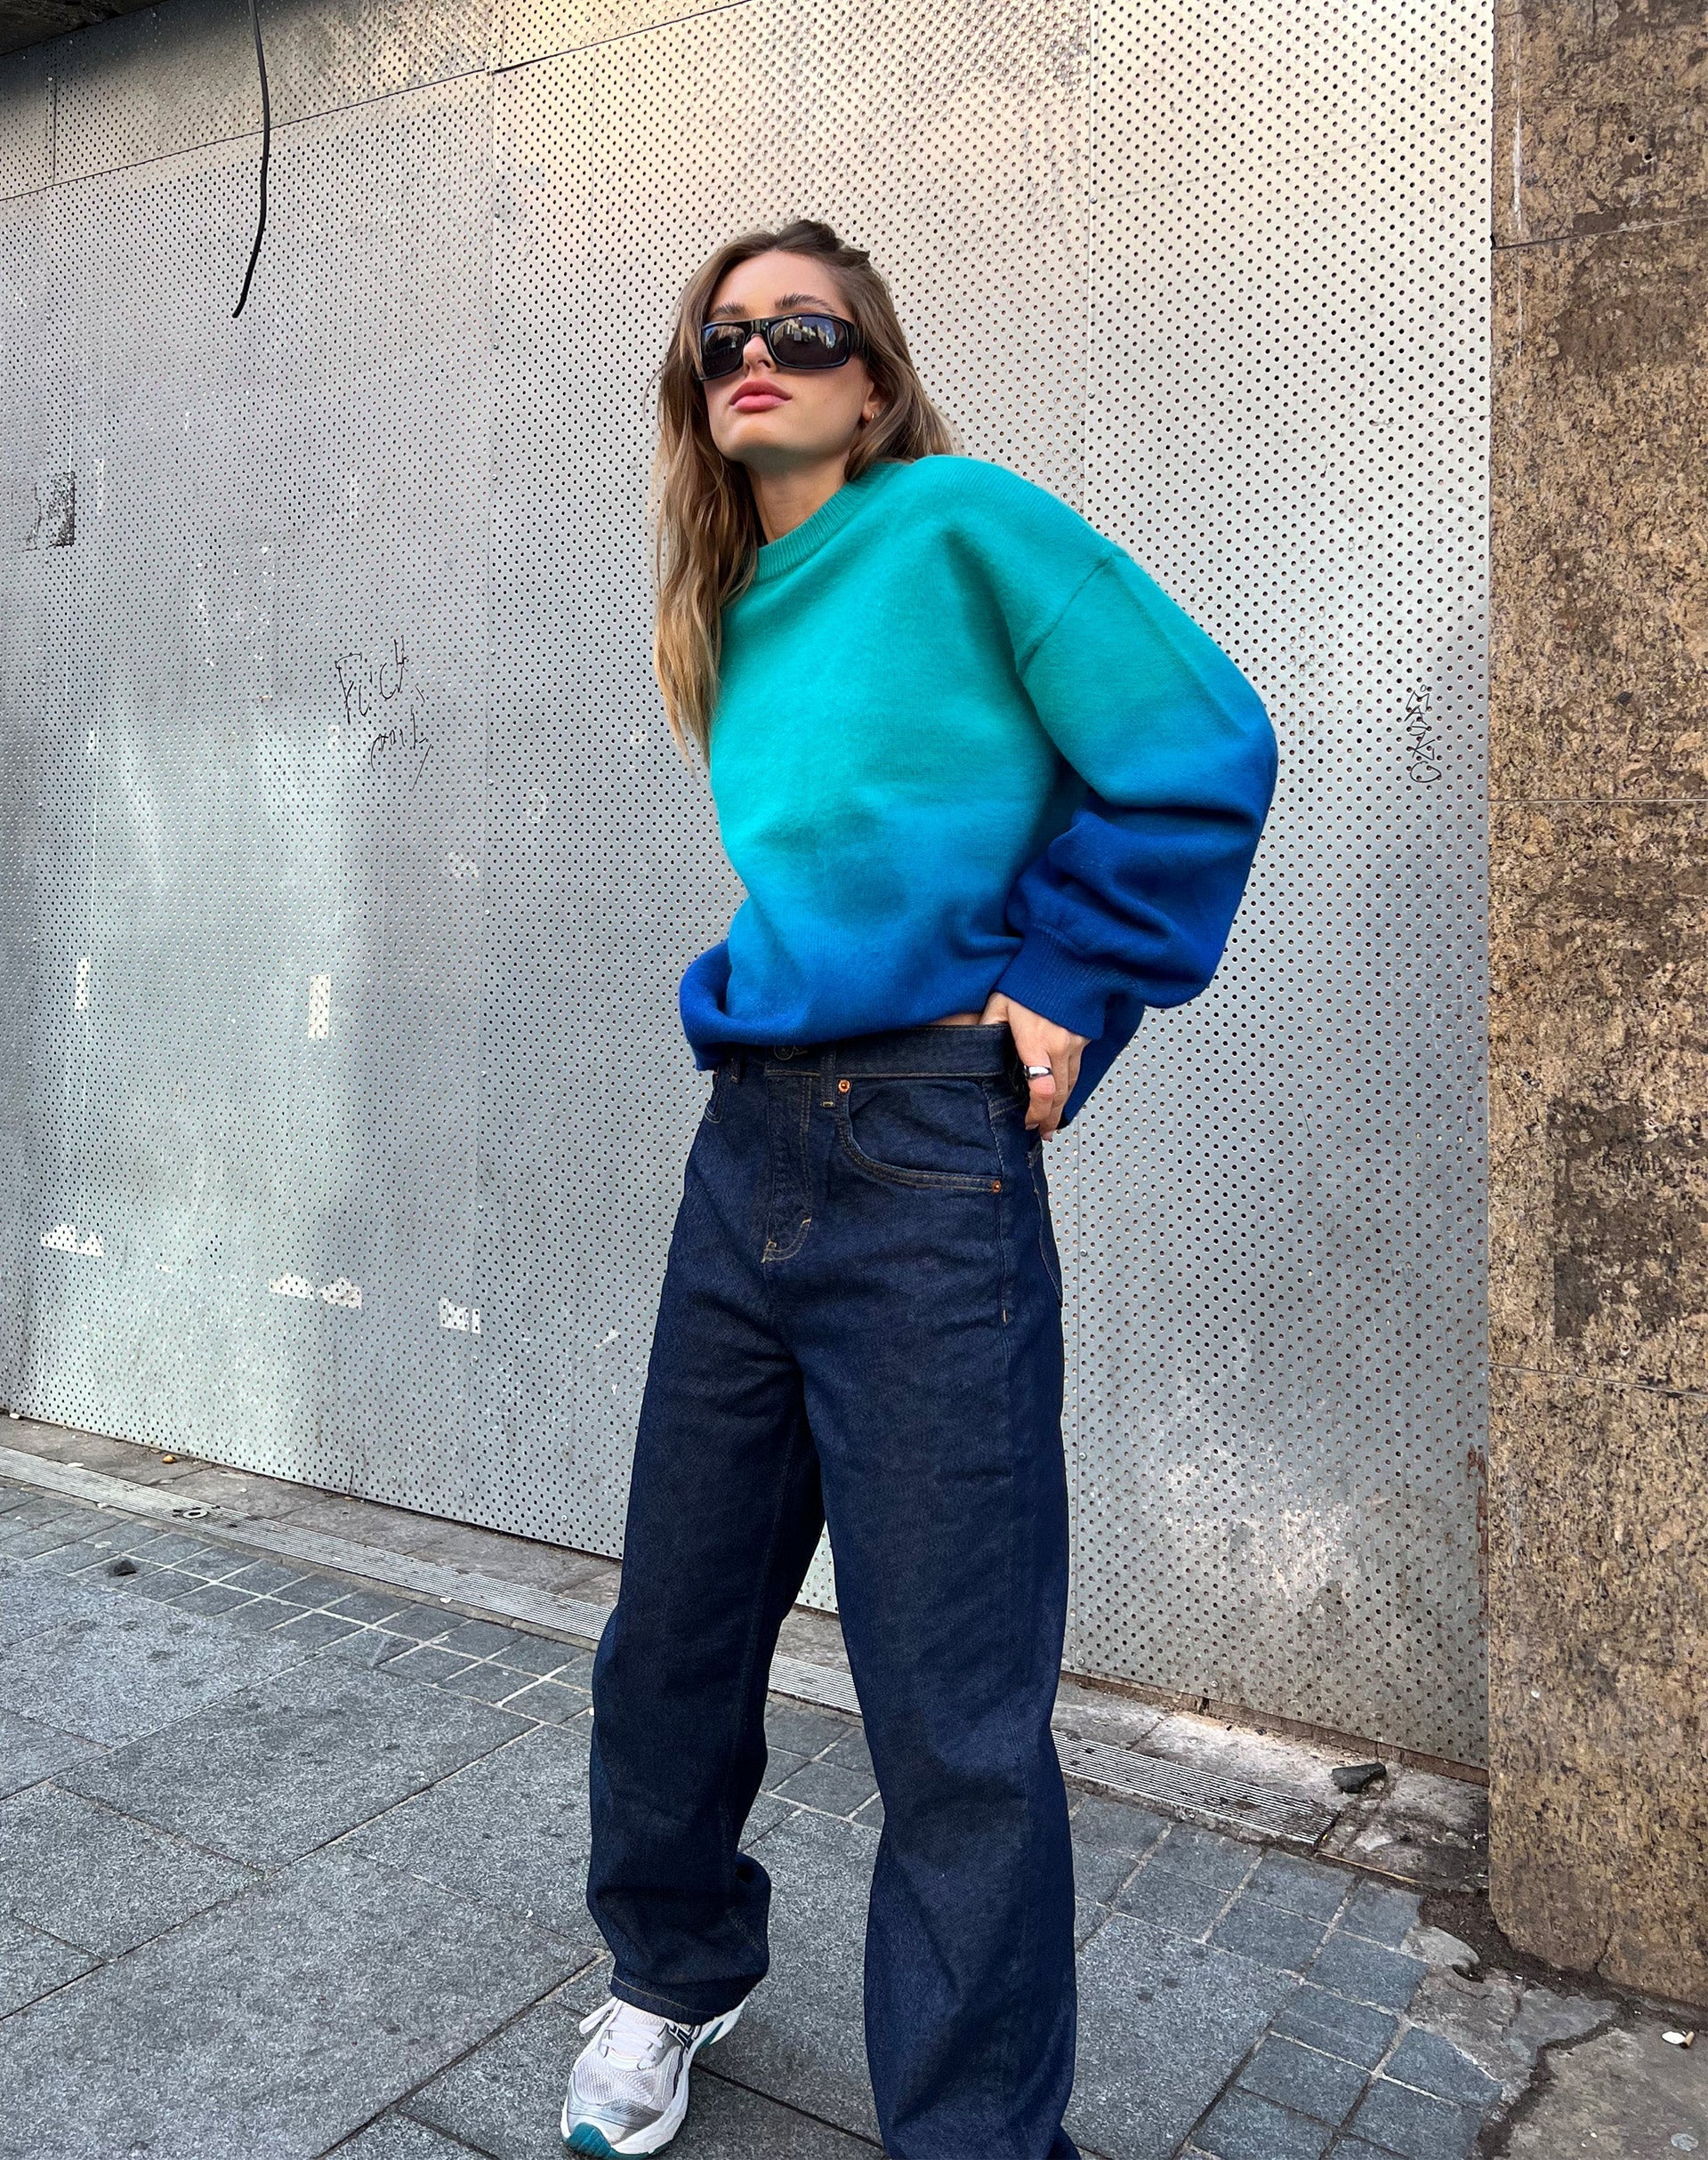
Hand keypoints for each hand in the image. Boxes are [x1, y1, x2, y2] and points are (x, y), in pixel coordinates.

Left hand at [978, 992, 1088, 1139]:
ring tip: (1054, 1120)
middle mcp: (1060, 1046)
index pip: (1041, 1089)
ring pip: (1072, 1084)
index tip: (1028, 1122)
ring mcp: (1075, 1042)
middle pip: (1059, 1094)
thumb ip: (989, 1025)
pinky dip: (1070, 1084)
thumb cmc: (1032, 978)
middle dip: (1051, 1117)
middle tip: (1044, 1132)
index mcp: (1036, 1041)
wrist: (1066, 958)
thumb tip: (974, 1042)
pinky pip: (1078, 1068)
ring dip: (1062, 1104)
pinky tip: (1063, 1091)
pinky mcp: (1084, 1037)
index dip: (1036, 1111)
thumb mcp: (1001, 1001)